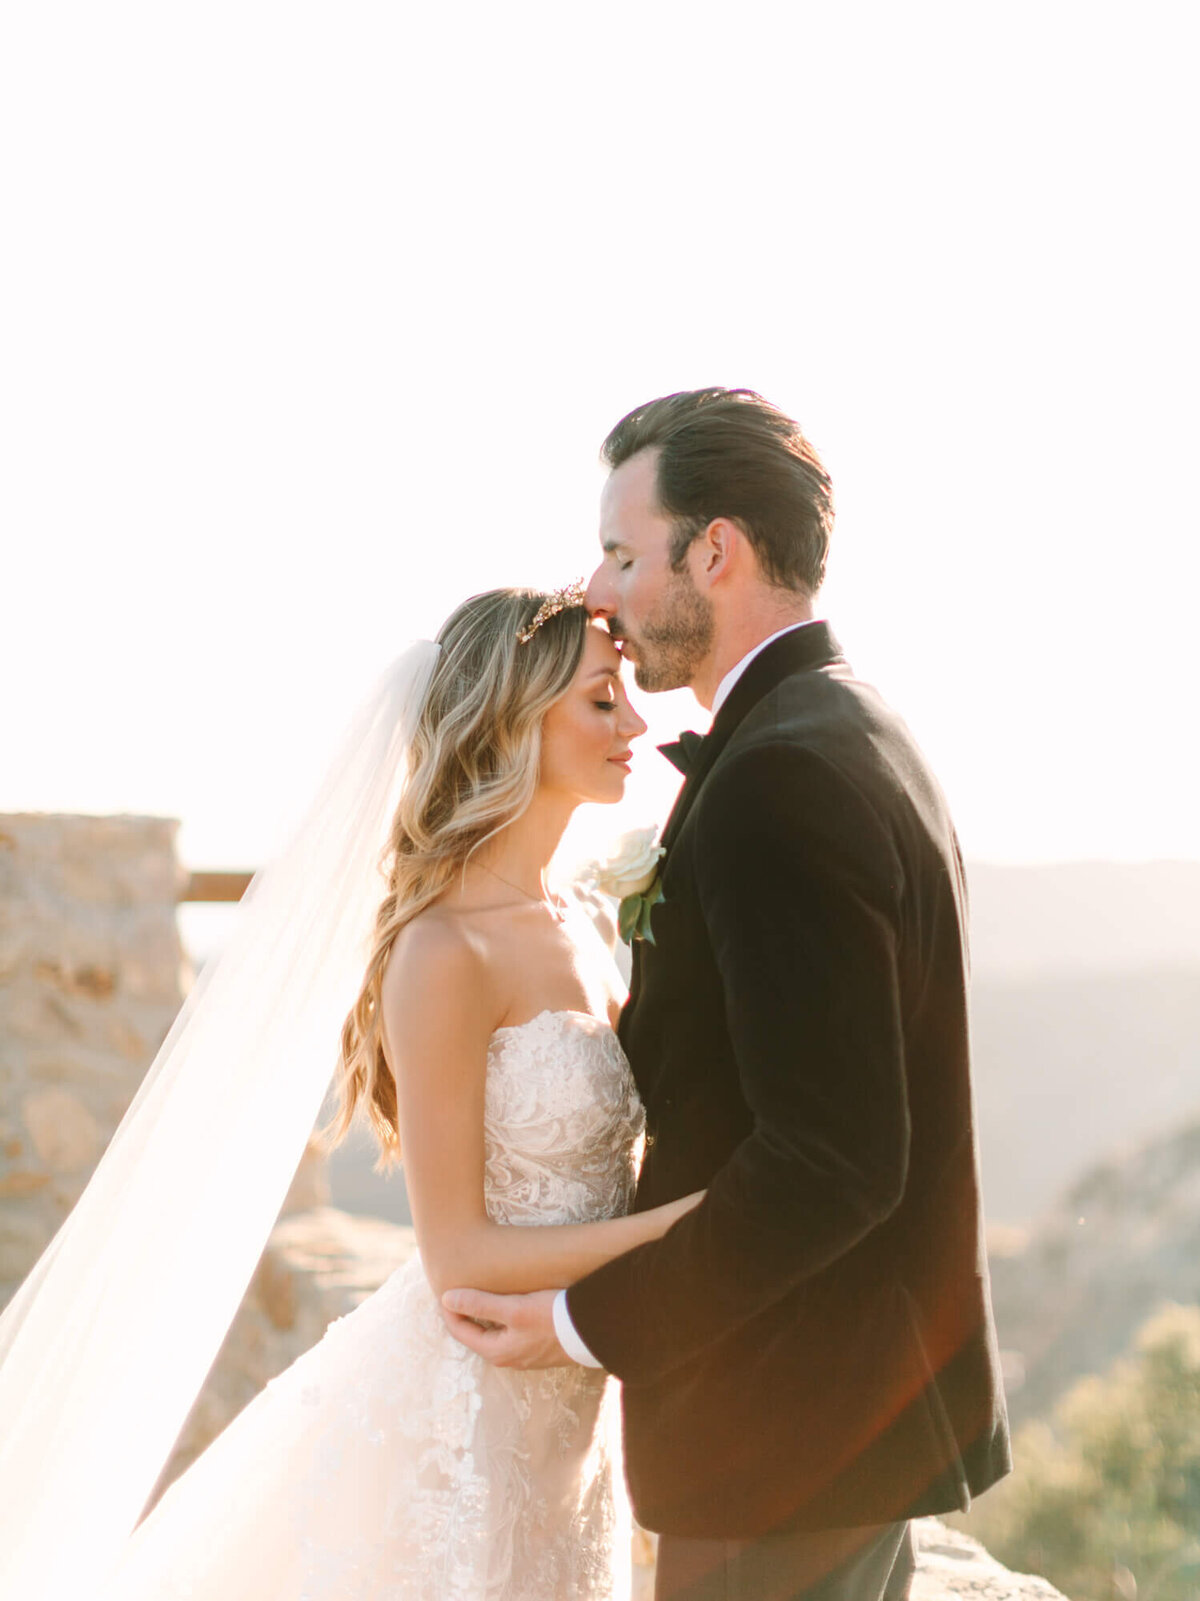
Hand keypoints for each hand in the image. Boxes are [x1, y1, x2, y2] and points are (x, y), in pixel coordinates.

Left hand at [440, 1287, 569, 1367]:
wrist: (593, 1331)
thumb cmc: (553, 1318)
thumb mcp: (514, 1308)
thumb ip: (480, 1303)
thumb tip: (446, 1299)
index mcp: (497, 1352)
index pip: (460, 1331)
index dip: (449, 1309)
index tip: (444, 1288)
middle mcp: (508, 1358)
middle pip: (476, 1334)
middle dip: (466, 1313)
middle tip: (460, 1289)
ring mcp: (524, 1355)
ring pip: (494, 1333)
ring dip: (484, 1315)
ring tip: (481, 1293)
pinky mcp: (538, 1348)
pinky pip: (510, 1333)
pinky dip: (502, 1319)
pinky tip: (508, 1304)